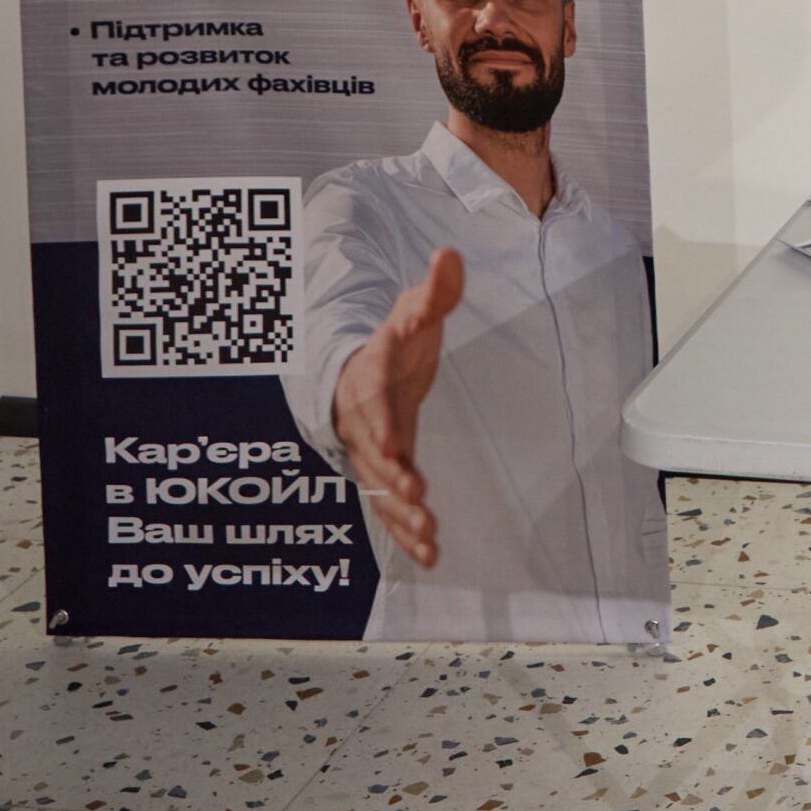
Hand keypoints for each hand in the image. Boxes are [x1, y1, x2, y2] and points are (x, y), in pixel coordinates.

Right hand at [329, 246, 463, 569]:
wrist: (361, 368)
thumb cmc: (394, 341)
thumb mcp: (414, 312)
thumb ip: (434, 292)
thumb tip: (449, 255)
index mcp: (368, 377)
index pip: (372, 402)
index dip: (381, 426)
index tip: (395, 447)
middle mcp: (363, 419)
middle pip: (371, 452)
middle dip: (389, 477)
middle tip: (412, 495)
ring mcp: (369, 449)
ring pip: (378, 486)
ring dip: (400, 514)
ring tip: (427, 536)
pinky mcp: (383, 471)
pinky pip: (389, 505)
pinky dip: (406, 531)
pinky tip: (430, 555)